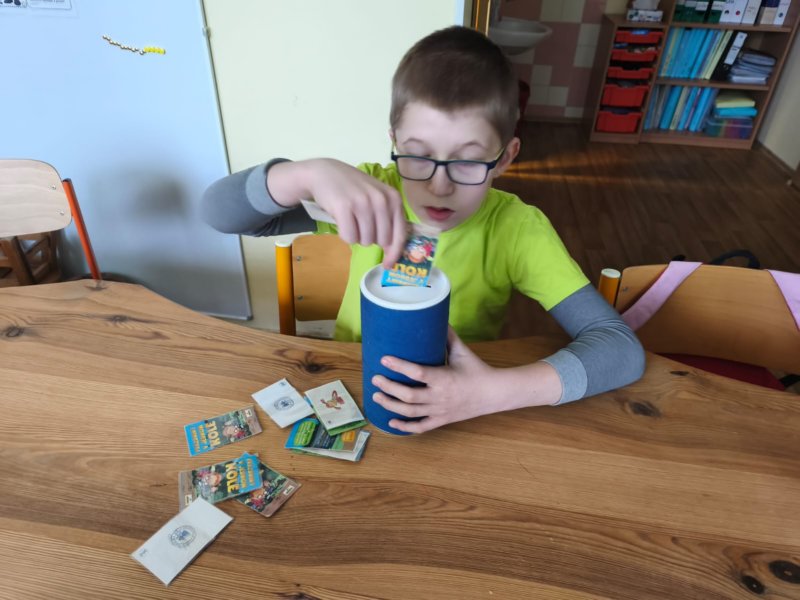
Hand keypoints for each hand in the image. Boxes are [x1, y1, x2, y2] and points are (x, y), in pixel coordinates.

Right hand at [271, 159, 406, 267]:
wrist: (324, 173)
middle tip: (360, 223)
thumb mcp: (376, 198)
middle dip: (370, 238)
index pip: (399, 234)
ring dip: (356, 235)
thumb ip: (388, 220)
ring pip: (365, 241)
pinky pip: (349, 238)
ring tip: (350, 219)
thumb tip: (391, 251)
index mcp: (394, 198)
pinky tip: (341, 220)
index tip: (387, 265)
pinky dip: (344, 234)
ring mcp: (363, 203)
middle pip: (381, 241)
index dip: (394, 253)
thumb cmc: (353, 189)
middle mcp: (381, 200)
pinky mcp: (345, 207)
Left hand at [370, 327, 497, 433]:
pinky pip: (420, 427)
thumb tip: (435, 316)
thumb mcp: (463, 352)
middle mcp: (440, 397)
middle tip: (375, 378)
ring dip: (390, 405)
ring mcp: (440, 411)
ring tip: (376, 396)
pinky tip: (391, 422)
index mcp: (444, 378)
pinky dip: (404, 427)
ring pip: (410, 412)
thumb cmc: (477, 370)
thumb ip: (448, 336)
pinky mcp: (442, 420)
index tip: (384, 359)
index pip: (417, 373)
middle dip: (389, 388)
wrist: (494, 394)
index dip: (399, 366)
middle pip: (408, 396)